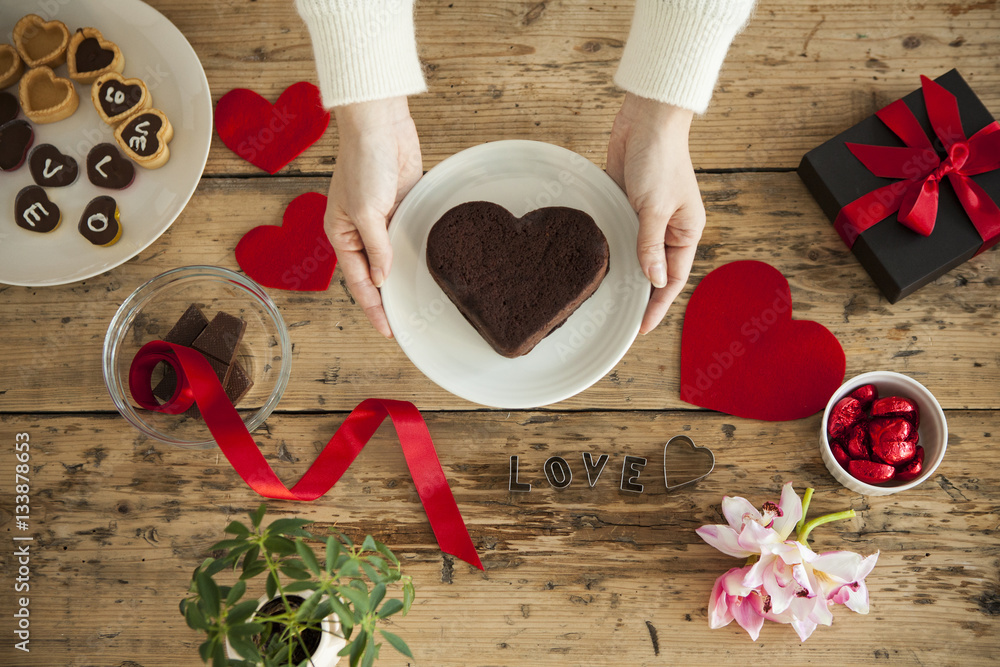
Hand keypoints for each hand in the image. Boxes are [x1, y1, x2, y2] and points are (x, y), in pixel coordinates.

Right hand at [325, 97, 421, 337]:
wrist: (380, 124)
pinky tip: (428, 266)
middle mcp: (361, 230)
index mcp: (342, 233)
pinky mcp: (403, 204)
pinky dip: (416, 250)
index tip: (387, 330)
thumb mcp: (367, 210)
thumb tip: (381, 279)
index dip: (373, 307)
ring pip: (393, 256)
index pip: (358, 281)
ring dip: (403, 276)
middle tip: (406, 325)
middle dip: (387, 298)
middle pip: (375, 273)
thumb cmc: (364, 161)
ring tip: (419, 303)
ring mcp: (383, 218)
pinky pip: (409, 234)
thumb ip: (376, 248)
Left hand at [606, 93, 704, 333]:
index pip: (672, 279)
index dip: (657, 305)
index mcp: (686, 232)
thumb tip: (652, 280)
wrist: (646, 119)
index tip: (640, 328)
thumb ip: (649, 245)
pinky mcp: (627, 205)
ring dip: (623, 274)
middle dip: (640, 296)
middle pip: (654, 272)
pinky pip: (620, 235)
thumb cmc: (660, 158)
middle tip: (618, 321)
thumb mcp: (654, 207)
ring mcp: (647, 218)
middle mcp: (668, 229)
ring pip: (635, 256)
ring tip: (605, 301)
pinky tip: (596, 265)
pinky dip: (611, 250)